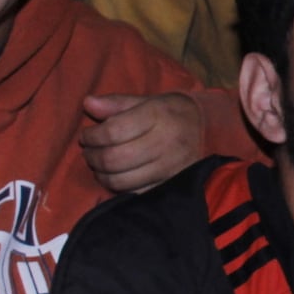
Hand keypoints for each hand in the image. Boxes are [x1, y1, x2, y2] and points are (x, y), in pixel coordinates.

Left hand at [78, 91, 205, 193]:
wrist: (207, 130)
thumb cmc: (170, 112)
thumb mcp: (146, 101)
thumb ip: (116, 103)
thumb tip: (87, 103)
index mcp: (157, 115)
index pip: (112, 131)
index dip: (92, 136)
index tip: (86, 136)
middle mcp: (164, 142)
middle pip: (114, 158)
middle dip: (93, 157)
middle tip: (88, 152)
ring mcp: (168, 168)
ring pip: (120, 180)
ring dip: (101, 174)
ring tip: (99, 165)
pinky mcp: (169, 184)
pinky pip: (134, 193)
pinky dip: (118, 187)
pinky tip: (115, 177)